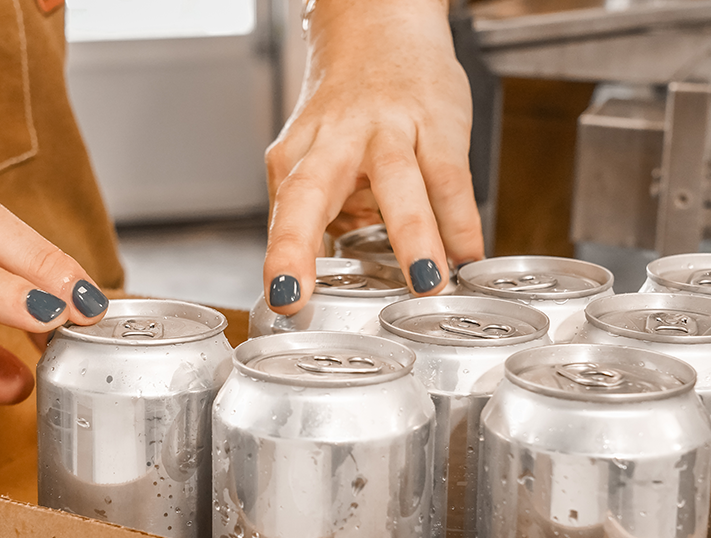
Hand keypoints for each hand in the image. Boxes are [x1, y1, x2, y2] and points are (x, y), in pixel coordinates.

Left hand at [262, 0, 483, 312]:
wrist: (382, 28)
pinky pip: (451, 178)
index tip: (283, 296)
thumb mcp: (312, 156)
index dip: (282, 254)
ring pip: (398, 184)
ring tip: (428, 282)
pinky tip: (468, 255)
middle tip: (302, 292)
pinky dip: (462, 222)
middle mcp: (334, 140)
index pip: (284, 209)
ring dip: (414, 235)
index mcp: (297, 154)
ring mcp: (386, 129)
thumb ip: (314, 214)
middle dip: (301, 243)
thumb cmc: (347, 108)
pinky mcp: (436, 122)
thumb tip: (320, 274)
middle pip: (312, 191)